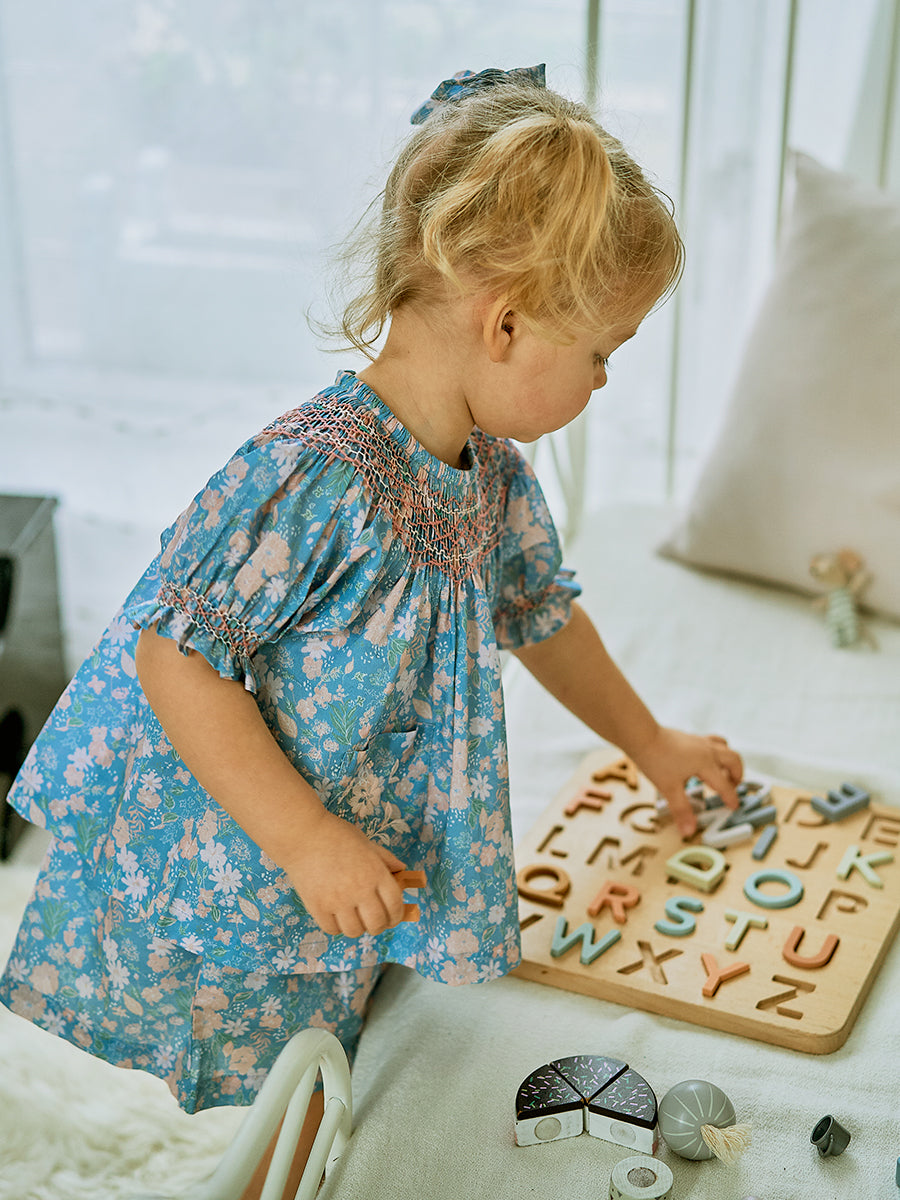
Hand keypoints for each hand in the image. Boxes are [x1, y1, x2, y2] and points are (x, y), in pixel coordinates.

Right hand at [284, 810, 417, 937]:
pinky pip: (332, 929)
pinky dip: (336, 927)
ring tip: (354, 918)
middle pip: (377, 924)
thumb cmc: (335, 834)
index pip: (395, 905)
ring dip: (357, 927)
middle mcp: (360, 889)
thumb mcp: (366, 843)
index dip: (397, 915)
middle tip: (373, 921)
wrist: (302, 834)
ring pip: (355, 931)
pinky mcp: (317, 907)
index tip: (393, 917)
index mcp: (376, 873)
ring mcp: (338, 900)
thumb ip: (385, 859)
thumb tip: (401, 870)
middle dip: (379, 926)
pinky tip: (336, 916)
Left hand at [630, 726, 742, 837]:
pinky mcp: (691, 736)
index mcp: (705, 763)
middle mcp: (707, 750)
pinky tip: (703, 761)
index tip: (734, 807)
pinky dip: (716, 752)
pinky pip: (712, 742)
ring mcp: (699, 741)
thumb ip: (681, 810)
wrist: (641, 736)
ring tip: (723, 773)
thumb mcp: (668, 789)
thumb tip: (689, 831)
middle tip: (733, 788)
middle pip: (734, 760)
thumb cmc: (654, 759)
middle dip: (737, 775)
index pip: (724, 785)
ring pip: (725, 747)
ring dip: (729, 760)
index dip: (731, 798)